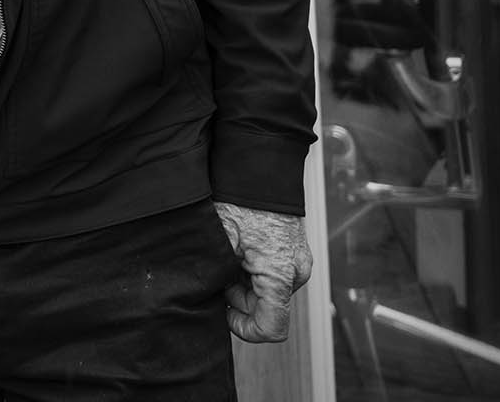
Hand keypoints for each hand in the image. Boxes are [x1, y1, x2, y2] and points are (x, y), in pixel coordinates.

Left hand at [215, 202, 313, 342]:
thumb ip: (214, 278)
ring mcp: (298, 263)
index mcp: (280, 275)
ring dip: (243, 284)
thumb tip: (202, 300)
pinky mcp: (294, 254)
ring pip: (268, 293)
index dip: (243, 328)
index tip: (222, 311)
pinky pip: (272, 276)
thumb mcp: (218, 243)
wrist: (258, 171)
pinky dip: (252, 272)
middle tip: (217, 273)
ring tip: (225, 258)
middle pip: (266, 310)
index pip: (271, 328)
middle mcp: (296, 273)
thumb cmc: (238, 202)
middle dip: (238, 299)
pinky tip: (236, 252)